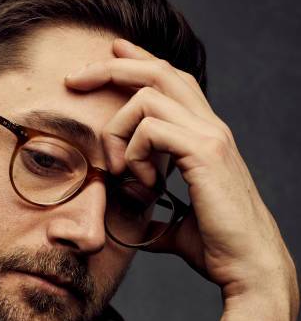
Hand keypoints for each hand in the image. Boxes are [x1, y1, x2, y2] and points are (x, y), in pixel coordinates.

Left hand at [65, 38, 296, 307]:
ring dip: (118, 131)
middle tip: (73, 79)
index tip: (107, 57)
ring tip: (121, 170)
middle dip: (111, 67)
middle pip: (157, 71)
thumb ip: (156, 217)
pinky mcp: (204, 153)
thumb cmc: (218, 245)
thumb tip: (136, 225)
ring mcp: (209, 135)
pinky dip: (134, 153)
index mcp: (204, 135)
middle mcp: (209, 126)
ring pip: (147, 97)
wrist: (247, 264)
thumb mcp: (177, 226)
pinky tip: (140, 181)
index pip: (170, 80)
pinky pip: (152, 130)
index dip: (137, 61)